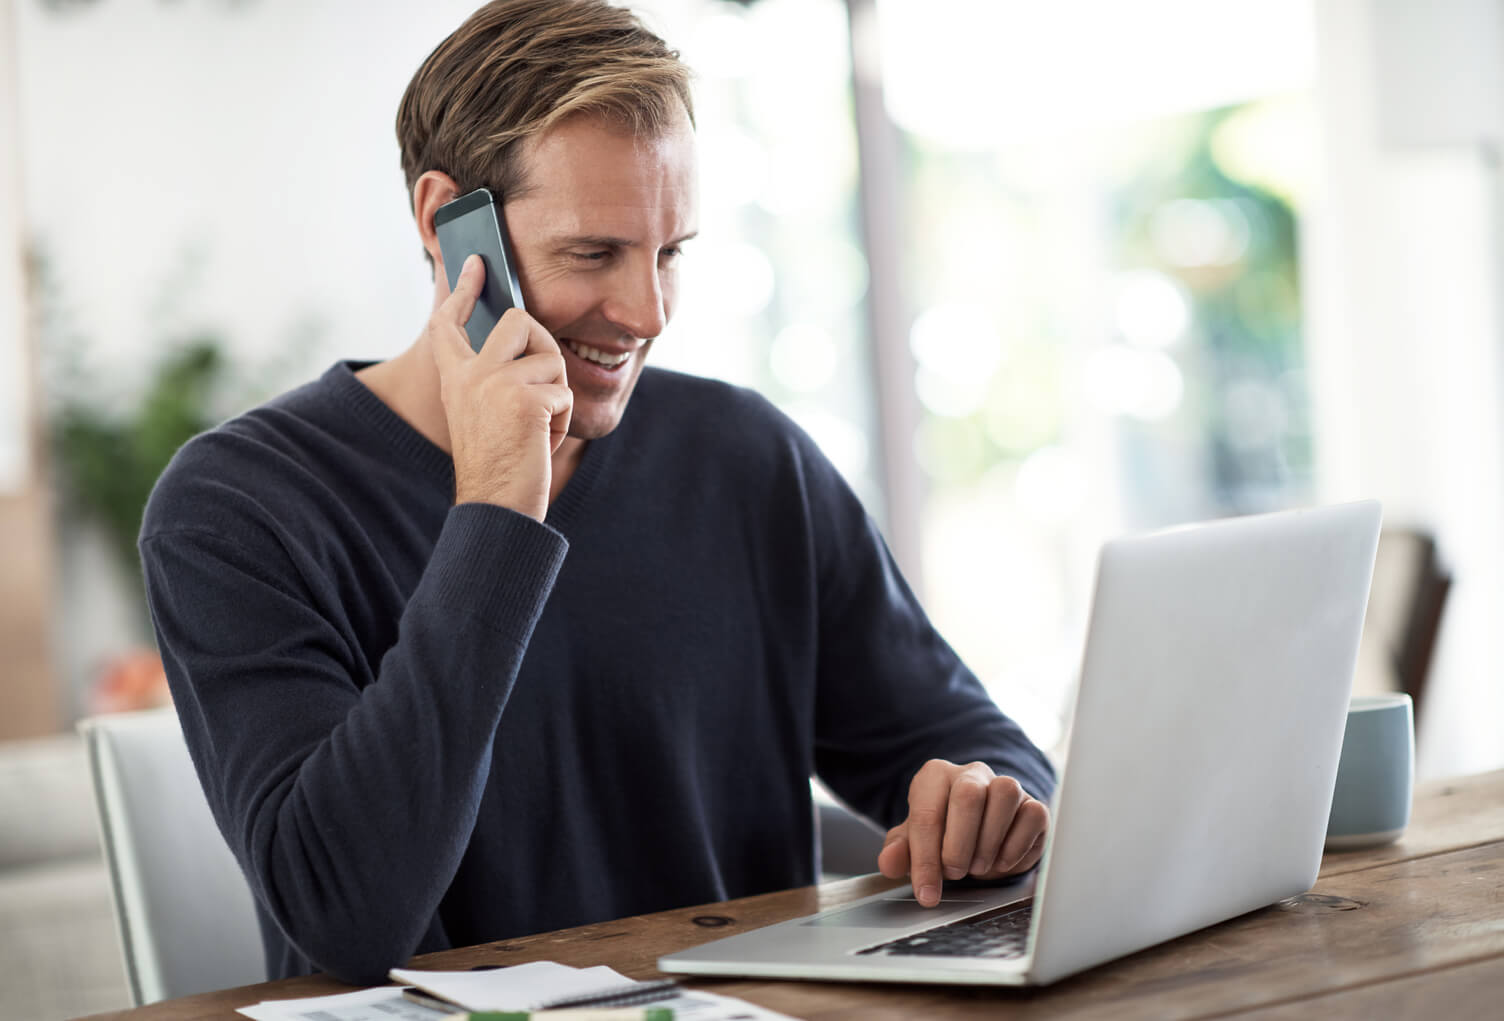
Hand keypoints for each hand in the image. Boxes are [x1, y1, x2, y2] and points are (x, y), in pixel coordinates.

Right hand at [429, 255, 572, 520]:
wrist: (496, 506)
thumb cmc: (498, 465)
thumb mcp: (486, 413)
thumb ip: (496, 377)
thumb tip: (529, 337)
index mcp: (456, 378)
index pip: (449, 323)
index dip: (463, 289)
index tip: (476, 263)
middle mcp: (470, 375)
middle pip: (519, 320)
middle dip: (545, 346)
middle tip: (545, 386)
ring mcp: (495, 384)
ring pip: (551, 361)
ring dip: (556, 397)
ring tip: (536, 430)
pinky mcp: (524, 400)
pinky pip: (563, 395)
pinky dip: (561, 422)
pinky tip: (540, 443)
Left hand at [877, 760, 1048, 907]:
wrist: (979, 831)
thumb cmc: (943, 833)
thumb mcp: (914, 842)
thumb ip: (899, 851)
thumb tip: (889, 862)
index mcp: (935, 777)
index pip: (927, 813)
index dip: (925, 858)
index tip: (926, 891)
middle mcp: (971, 774)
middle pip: (968, 795)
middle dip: (959, 845)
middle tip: (955, 873)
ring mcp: (1006, 785)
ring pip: (1005, 794)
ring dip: (989, 842)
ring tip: (977, 867)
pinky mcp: (1033, 804)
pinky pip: (1033, 815)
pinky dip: (1016, 846)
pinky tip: (1001, 862)